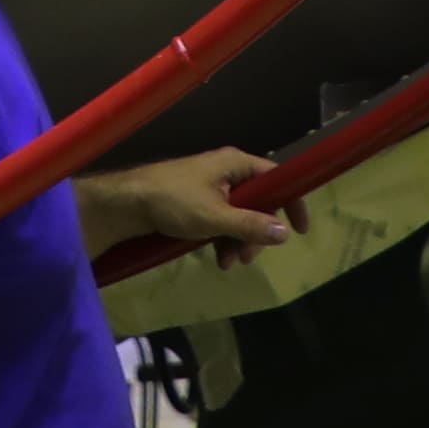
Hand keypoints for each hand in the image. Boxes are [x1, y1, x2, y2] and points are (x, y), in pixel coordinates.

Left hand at [85, 146, 287, 261]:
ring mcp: (212, 187)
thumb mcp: (215, 216)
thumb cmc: (173, 201)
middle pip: (258, 202)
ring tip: (227, 263)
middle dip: (256, 233)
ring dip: (239, 241)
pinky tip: (217, 259)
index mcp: (235, 164)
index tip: (300, 229)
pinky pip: (223, 221)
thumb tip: (284, 233)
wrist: (128, 203)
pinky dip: (224, 239)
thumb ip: (250, 224)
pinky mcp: (199, 203)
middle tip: (247, 258)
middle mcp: (227, 172)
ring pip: (240, 216)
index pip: (276, 177)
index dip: (291, 201)